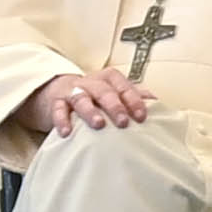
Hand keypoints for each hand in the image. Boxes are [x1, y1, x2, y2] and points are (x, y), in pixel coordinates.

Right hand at [34, 68, 155, 133]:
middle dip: (114, 106)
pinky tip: (67, 132)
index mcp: (107, 79)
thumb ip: (132, 96)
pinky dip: (62, 120)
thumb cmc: (91, 95)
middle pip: (104, 90)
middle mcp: (90, 83)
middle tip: (123, 122)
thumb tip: (157, 102)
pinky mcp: (55, 103)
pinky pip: (58, 110)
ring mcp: (72, 92)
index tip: (141, 116)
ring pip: (81, 98)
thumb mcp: (111, 92)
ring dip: (90, 110)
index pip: (122, 85)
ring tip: (98, 124)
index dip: (133, 99)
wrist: (55, 93)